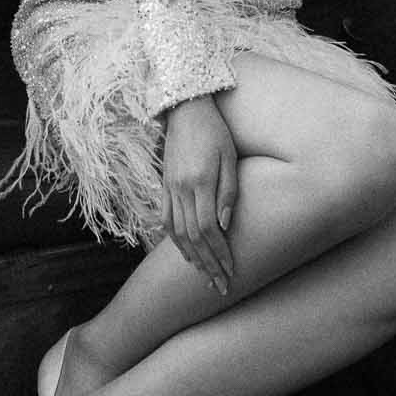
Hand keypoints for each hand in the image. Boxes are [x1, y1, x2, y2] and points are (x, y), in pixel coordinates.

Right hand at [161, 96, 236, 294]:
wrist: (185, 109)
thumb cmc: (215, 131)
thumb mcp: (230, 157)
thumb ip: (228, 192)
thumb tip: (225, 226)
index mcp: (200, 182)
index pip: (208, 229)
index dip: (219, 254)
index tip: (231, 271)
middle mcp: (181, 189)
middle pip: (192, 238)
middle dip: (207, 265)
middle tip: (219, 286)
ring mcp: (169, 188)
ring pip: (176, 233)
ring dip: (191, 258)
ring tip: (203, 276)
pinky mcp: (164, 185)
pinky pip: (166, 220)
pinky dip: (175, 241)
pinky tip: (185, 253)